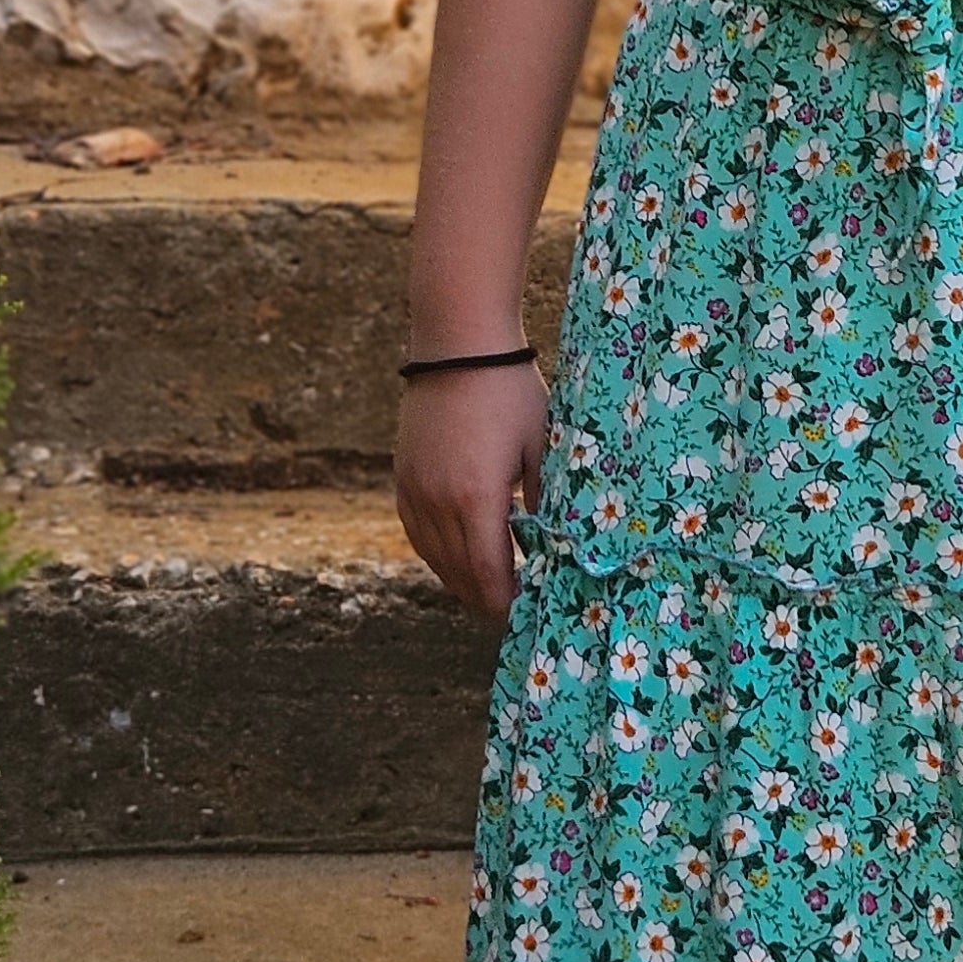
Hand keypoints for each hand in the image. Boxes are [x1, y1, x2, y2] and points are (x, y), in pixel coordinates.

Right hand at [393, 361, 548, 618]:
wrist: (458, 346)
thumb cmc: (510, 392)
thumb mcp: (541, 447)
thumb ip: (546, 501)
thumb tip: (559, 544)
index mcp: (476, 498)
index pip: (489, 574)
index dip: (505, 603)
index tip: (525, 615)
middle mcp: (438, 502)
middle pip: (459, 575)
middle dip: (485, 600)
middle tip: (511, 613)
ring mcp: (415, 491)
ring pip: (434, 558)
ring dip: (460, 581)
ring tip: (486, 594)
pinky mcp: (403, 478)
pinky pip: (417, 533)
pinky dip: (437, 555)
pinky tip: (455, 560)